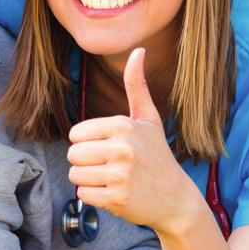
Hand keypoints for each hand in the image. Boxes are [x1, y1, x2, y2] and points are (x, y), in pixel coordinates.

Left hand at [67, 48, 195, 230]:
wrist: (176, 198)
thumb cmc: (157, 154)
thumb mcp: (148, 118)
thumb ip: (136, 85)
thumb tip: (138, 49)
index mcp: (123, 126)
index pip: (76, 134)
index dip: (87, 143)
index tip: (108, 148)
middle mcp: (122, 149)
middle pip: (72, 155)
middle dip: (86, 162)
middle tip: (109, 166)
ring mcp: (120, 175)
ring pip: (75, 175)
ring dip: (88, 180)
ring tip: (111, 179)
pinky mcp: (116, 199)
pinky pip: (83, 195)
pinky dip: (94, 197)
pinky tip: (114, 193)